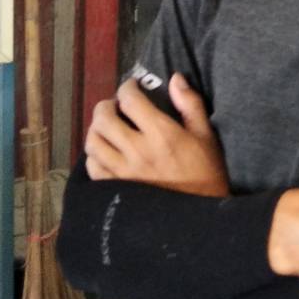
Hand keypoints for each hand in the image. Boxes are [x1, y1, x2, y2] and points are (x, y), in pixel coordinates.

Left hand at [84, 74, 230, 196]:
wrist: (199, 219)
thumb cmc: (206, 173)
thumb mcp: (205, 136)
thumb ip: (190, 104)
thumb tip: (174, 78)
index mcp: (161, 134)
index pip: (131, 100)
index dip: (127, 87)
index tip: (132, 87)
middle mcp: (137, 151)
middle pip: (103, 119)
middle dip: (106, 106)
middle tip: (115, 106)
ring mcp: (123, 173)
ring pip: (93, 142)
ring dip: (96, 129)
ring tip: (107, 127)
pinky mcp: (116, 190)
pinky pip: (92, 167)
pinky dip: (94, 155)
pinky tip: (105, 153)